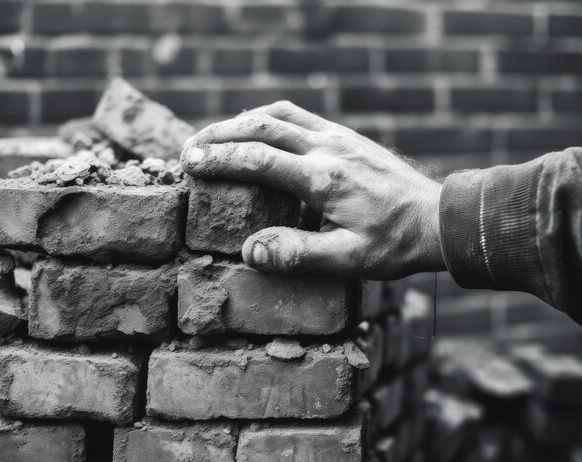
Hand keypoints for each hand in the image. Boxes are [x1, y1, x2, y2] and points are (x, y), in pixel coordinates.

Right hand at [181, 101, 444, 279]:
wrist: (439, 219)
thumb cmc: (396, 243)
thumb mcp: (350, 261)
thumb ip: (299, 254)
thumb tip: (251, 252)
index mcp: (324, 179)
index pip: (259, 159)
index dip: (219, 159)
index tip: (190, 162)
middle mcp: (329, 149)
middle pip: (262, 126)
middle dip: (221, 134)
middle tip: (191, 147)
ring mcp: (339, 138)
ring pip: (280, 114)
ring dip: (243, 120)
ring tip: (216, 135)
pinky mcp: (347, 137)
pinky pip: (300, 115)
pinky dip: (270, 118)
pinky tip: (259, 130)